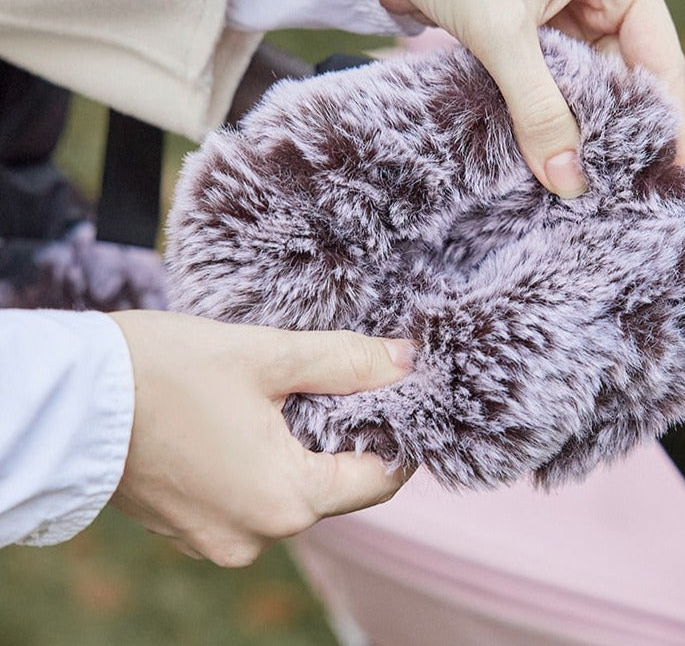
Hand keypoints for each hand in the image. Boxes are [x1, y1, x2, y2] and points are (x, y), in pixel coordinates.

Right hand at [109, 311, 413, 566]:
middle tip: (346, 377)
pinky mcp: (191, 526)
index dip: (397, 434)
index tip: (398, 393)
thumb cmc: (165, 372)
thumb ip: (345, 361)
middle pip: (335, 486)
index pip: (377, 480)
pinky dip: (265, 459)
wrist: (71, 398)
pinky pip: (252, 495)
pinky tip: (253, 414)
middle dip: (347, 433)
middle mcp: (254, 537)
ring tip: (295, 390)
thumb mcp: (268, 356)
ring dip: (303, 444)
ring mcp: (217, 538)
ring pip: (292, 489)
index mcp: (284, 502)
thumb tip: (405, 361)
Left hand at [363, 0, 684, 196]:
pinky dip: (550, 114)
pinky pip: (555, 81)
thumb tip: (570, 181)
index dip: (666, 124)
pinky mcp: (531, 25)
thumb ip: (539, 109)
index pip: (659, 60)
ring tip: (585, 186)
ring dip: (582, 129)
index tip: (671, 182)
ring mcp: (568, 6)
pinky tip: (551, 154)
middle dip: (620, 132)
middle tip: (623, 196)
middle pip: (627, 77)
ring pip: (589, 84)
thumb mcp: (501, 32)